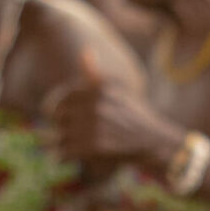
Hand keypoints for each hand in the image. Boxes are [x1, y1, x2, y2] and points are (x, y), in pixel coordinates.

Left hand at [45, 73, 178, 172]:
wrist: (154, 141)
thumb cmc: (133, 115)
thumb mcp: (117, 91)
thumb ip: (96, 75)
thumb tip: (85, 52)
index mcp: (98, 89)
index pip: (60, 98)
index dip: (55, 109)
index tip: (56, 117)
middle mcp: (96, 105)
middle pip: (57, 117)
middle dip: (58, 127)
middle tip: (62, 133)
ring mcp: (96, 126)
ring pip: (58, 136)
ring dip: (58, 144)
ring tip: (61, 147)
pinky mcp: (95, 147)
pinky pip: (64, 151)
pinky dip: (61, 157)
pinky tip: (63, 158)